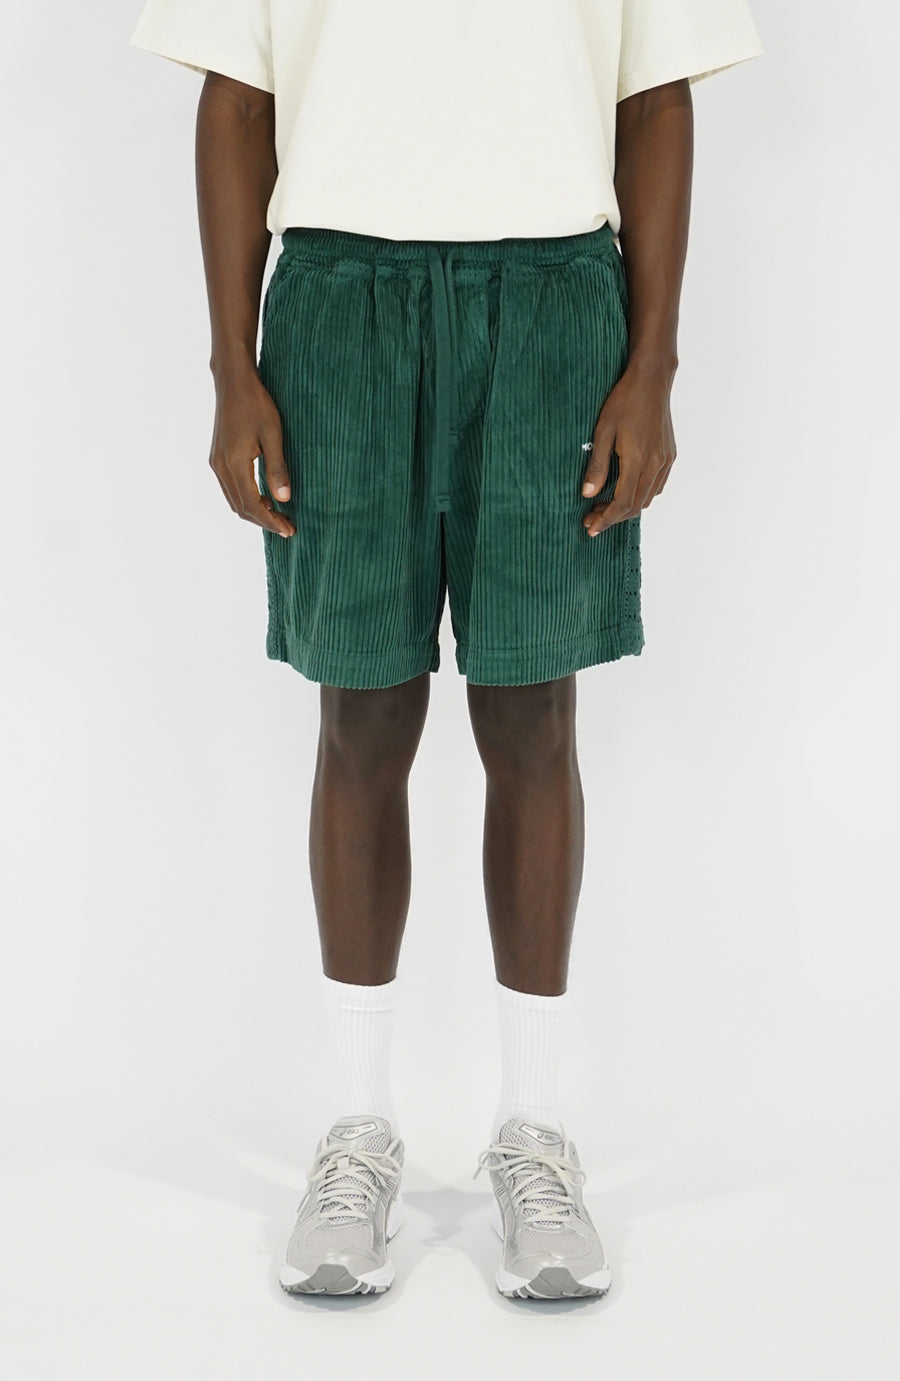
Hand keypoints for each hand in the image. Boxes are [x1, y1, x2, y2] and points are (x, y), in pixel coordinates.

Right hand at [209, 366, 295, 538]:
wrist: (233, 381)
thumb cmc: (256, 404)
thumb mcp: (273, 435)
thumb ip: (277, 469)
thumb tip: (284, 500)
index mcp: (234, 463)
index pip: (251, 505)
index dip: (270, 521)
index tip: (289, 529)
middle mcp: (220, 467)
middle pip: (240, 508)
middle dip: (264, 521)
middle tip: (288, 526)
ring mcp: (216, 462)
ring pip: (234, 500)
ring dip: (255, 511)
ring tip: (279, 515)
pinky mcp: (217, 457)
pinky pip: (231, 488)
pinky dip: (247, 499)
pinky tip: (264, 498)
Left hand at [580, 361, 675, 535]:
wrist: (651, 380)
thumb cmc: (624, 401)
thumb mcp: (602, 432)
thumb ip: (597, 465)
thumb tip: (587, 494)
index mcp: (638, 460)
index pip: (622, 503)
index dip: (606, 519)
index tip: (591, 527)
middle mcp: (655, 465)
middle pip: (635, 505)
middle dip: (613, 517)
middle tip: (592, 519)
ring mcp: (665, 461)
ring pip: (647, 498)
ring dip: (627, 508)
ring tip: (605, 507)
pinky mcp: (669, 455)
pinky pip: (656, 485)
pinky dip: (640, 495)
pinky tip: (625, 491)